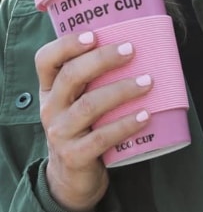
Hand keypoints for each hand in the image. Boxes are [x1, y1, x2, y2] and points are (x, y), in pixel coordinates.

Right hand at [35, 31, 152, 211]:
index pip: (45, 60)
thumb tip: (141, 43)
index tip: (93, 35)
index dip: (66, 45)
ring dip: (121, 90)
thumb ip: (95, 76)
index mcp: (50, 88)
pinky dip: (125, 125)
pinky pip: (101, 138)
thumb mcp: (79, 99)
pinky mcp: (75, 156)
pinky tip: (145, 116)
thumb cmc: (84, 125)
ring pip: (89, 105)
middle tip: (131, 50)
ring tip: (148, 82)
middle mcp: (50, 108)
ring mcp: (60, 133)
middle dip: (102, 59)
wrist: (72, 176)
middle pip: (71, 76)